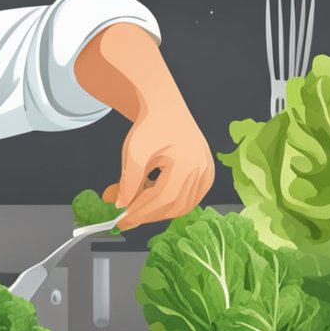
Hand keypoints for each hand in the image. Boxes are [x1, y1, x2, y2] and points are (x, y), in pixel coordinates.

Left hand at [109, 103, 214, 230]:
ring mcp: (207, 173)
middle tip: (127, 218)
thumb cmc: (150, 126)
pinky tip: (152, 195)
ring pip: (182, 205)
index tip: (122, 221)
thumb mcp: (134, 153)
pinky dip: (170, 202)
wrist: (165, 108)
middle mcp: (203, 170)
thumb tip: (122, 207)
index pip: (162, 199)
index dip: (141, 213)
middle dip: (148, 214)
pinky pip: (189, 198)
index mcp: (187, 163)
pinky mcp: (207, 174)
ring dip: (158, 209)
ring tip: (138, 201)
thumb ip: (128, 182)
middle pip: (174, 206)